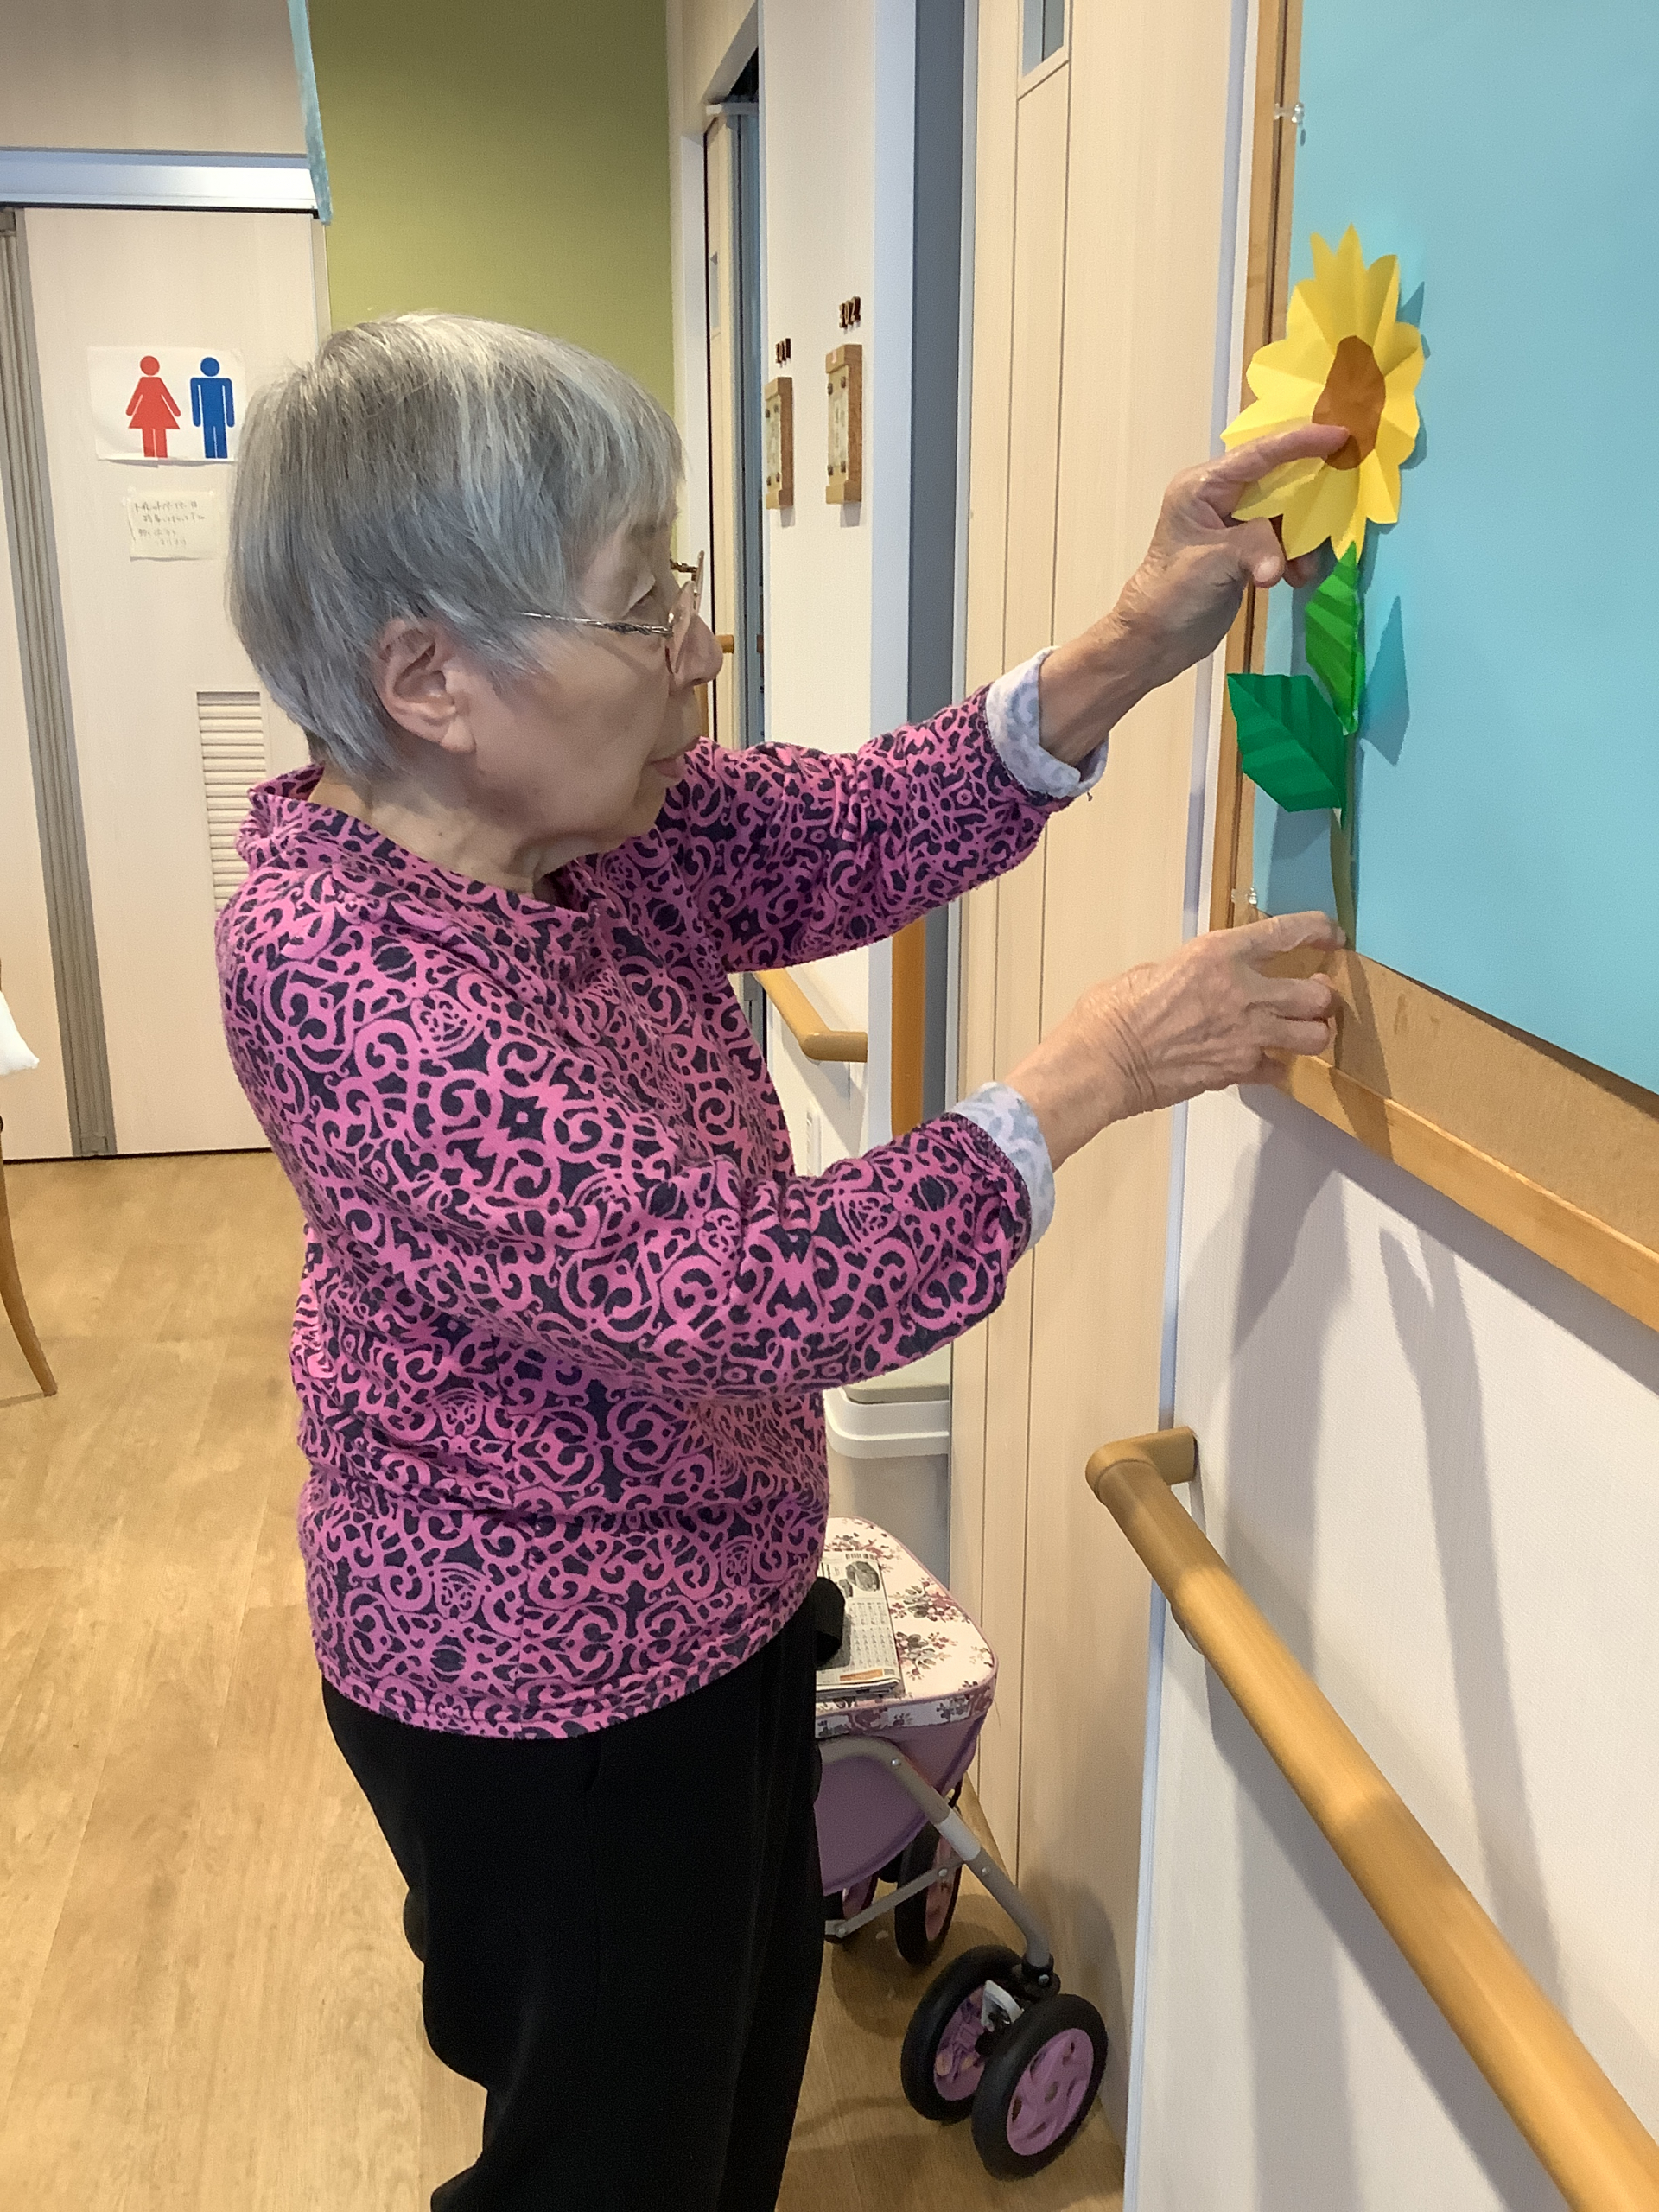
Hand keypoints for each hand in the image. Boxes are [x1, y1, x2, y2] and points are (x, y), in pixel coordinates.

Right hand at [1006, 911, 1342, 1169]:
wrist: (1103, 1062)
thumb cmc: (1114, 1010)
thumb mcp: (1159, 968)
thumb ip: (1199, 972)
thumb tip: (1212, 979)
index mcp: (1220, 954)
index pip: (1289, 933)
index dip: (1319, 931)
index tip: (1331, 936)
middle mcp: (1243, 993)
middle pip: (1317, 996)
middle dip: (1322, 996)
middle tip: (1314, 997)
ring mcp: (1246, 1037)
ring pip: (1313, 1037)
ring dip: (1311, 1033)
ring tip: (1300, 1031)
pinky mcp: (1238, 1071)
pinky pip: (1278, 1069)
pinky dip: (1276, 1066)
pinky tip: (1262, 1061)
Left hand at [1037, 424, 1347, 764]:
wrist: (1155, 641)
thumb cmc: (1170, 594)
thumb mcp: (1212, 562)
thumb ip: (1255, 547)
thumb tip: (1284, 564)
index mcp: (1203, 486)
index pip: (1259, 454)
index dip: (1301, 442)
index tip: (1339, 435)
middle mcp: (1220, 497)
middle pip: (1279, 481)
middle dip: (1309, 497)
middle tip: (1339, 502)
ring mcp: (1234, 525)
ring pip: (1286, 516)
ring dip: (1303, 540)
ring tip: (1304, 569)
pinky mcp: (1246, 552)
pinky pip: (1283, 543)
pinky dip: (1295, 559)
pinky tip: (1296, 580)